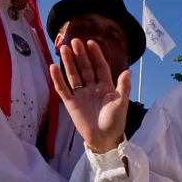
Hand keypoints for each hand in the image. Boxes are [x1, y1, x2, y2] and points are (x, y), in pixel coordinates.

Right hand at [48, 38, 129, 154]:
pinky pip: (63, 89)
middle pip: (85, 68)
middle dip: (80, 55)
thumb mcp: (121, 104)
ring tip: (64, 48)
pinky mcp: (71, 103)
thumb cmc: (115, 122)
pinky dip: (58, 79)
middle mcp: (92, 88)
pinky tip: (53, 67)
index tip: (91, 43)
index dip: (96, 55)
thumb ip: (123, 88)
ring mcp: (81, 95)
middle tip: (75, 41)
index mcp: (105, 87)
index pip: (100, 67)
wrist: (103, 140)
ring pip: (74, 75)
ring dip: (69, 62)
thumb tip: (127, 71)